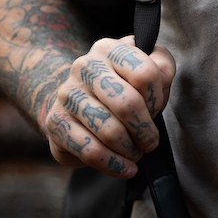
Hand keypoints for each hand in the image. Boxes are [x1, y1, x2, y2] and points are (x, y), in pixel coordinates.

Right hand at [37, 36, 176, 177]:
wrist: (77, 99)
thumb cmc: (121, 86)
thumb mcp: (146, 67)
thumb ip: (162, 66)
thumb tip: (162, 78)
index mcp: (108, 49)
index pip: (145, 73)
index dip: (157, 98)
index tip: (156, 110)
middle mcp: (83, 67)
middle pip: (127, 103)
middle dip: (145, 130)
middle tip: (150, 142)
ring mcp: (67, 95)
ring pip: (108, 130)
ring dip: (130, 149)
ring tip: (136, 153)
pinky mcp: (55, 123)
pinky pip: (89, 150)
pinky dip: (113, 164)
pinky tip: (125, 168)